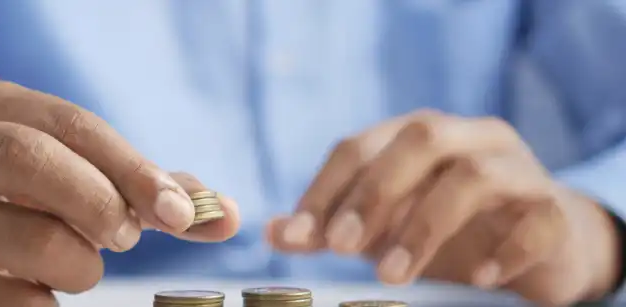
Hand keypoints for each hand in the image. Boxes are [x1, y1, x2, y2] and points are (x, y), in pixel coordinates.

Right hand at [0, 80, 239, 306]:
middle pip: (33, 159)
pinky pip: (15, 301)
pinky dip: (47, 303)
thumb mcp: (69, 179)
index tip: (182, 214)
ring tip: (75, 267)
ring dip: (82, 266)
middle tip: (126, 239)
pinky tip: (34, 292)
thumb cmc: (18, 208)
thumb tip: (227, 214)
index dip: (134, 168)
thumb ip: (144, 191)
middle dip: (102, 202)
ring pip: (35, 240)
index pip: (70, 123)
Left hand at [267, 110, 619, 304]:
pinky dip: (506, 249)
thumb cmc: (451, 227)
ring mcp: (517, 169)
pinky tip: (480, 278)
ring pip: (474, 175)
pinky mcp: (554, 209)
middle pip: (420, 138)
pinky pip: (537, 219)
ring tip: (394, 275)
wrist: (542, 242)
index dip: (324, 188)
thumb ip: (333, 226)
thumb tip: (273, 232)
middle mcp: (468, 138)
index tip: (296, 235)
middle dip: (374, 192)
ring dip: (425, 225)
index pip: (359, 146)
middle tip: (341, 247)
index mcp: (418, 136)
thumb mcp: (385, 225)